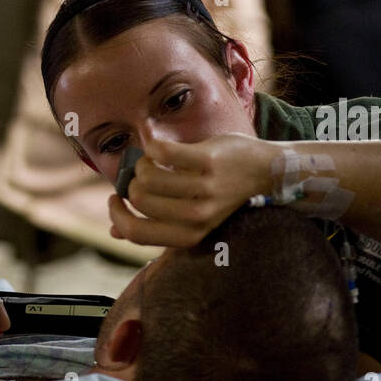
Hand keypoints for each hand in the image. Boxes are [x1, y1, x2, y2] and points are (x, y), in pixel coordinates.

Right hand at [108, 133, 273, 246]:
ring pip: (148, 176)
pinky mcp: (208, 160)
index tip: (116, 199)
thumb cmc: (223, 195)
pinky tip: (155, 147)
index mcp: (190, 234)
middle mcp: (197, 215)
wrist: (265, 171)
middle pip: (140, 199)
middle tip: (138, 175)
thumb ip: (156, 225)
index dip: (118, 216)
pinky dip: (152, 147)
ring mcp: (204, 187)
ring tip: (149, 161)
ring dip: (141, 165)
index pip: (138, 232)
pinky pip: (162, 152)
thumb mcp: (190, 217)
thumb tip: (114, 233)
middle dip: (131, 184)